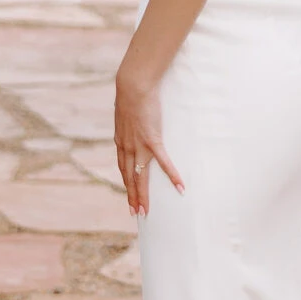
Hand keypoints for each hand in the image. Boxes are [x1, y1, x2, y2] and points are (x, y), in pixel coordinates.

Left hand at [113, 70, 183, 216]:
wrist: (133, 86)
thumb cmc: (132, 93)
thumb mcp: (126, 111)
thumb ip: (129, 120)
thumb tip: (132, 119)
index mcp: (121, 141)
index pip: (123, 168)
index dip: (126, 184)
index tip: (129, 197)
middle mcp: (127, 147)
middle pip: (129, 178)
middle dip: (132, 196)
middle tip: (136, 213)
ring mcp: (139, 146)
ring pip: (140, 176)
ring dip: (143, 194)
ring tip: (146, 210)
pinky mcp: (152, 141)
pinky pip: (164, 163)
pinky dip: (172, 176)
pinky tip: (180, 187)